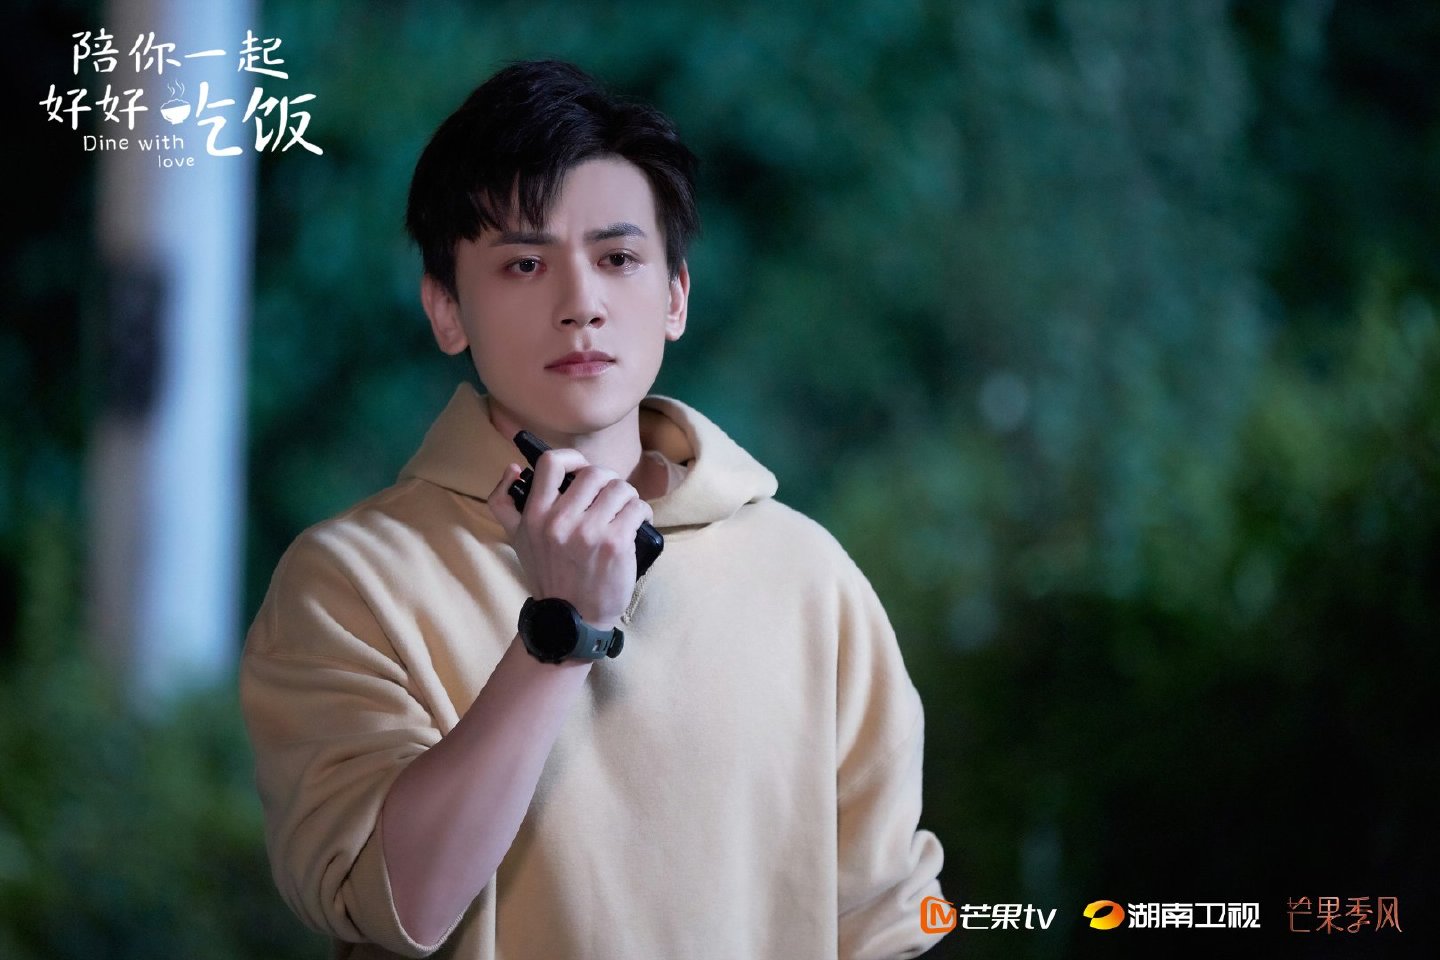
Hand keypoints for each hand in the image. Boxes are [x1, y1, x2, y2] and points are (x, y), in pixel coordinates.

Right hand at [486, 448, 652, 628]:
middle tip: (609, 498)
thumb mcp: (517, 540)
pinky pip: (637, 508)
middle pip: (594, 473)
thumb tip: (512, 468)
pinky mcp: (615, 544)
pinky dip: (641, 513)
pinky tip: (637, 524)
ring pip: (620, 488)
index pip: (552, 463)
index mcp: (535, 515)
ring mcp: (589, 532)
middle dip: (608, 481)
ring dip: (627, 497)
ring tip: (625, 512)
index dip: (572, 458)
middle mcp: (560, 521)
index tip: (581, 470)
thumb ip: (504, 503)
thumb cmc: (549, 575)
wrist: (572, 618)